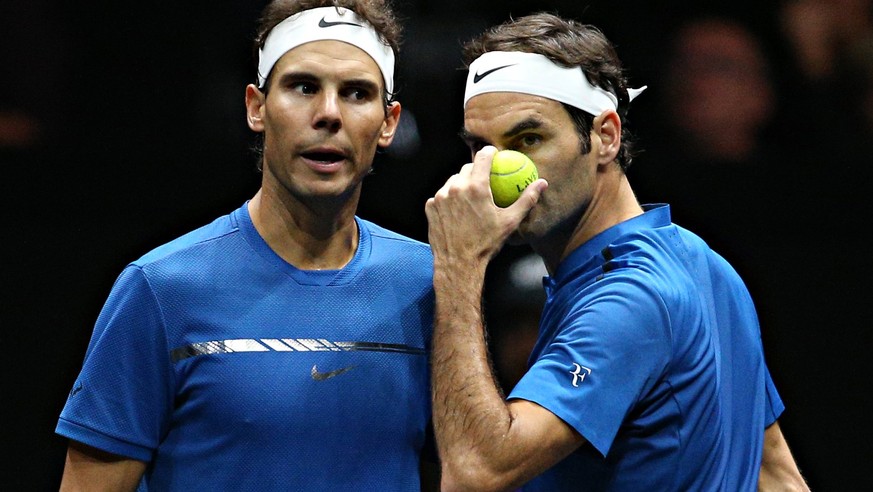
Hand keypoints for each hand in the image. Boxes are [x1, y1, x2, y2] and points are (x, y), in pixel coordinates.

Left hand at [425, 146, 547, 269]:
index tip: (494, 155)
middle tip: (484, 182)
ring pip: (453, 181)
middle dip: (476, 171)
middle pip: (467, 168)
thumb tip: (542, 183)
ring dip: (461, 185)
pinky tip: (456, 211)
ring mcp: (440, 196)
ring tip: (470, 198)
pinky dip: (449, 199)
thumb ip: (526, 199)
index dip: (490, 153)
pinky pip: (441, 195)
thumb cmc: (486, 243)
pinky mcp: (430, 206)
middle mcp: (456, 187)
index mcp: (476, 187)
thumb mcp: (510, 221)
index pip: (483, 156)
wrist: (459, 263)